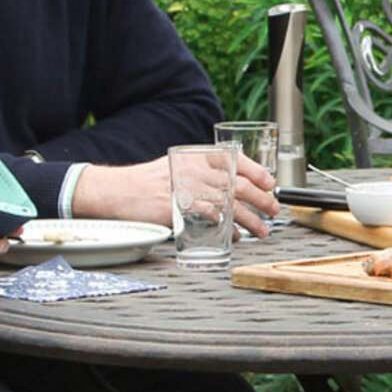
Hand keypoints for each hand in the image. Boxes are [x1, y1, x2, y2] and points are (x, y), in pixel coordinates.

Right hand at [72, 156, 283, 236]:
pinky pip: (211, 218)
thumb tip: (230, 185)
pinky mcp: (181, 206)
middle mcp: (195, 169)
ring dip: (250, 219)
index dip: (258, 172)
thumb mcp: (177, 165)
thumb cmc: (147, 181)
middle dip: (262, 200)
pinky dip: (227, 228)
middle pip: (239, 184)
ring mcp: (188, 188)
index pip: (236, 160)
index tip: (271, 184)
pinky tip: (234, 235)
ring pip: (230, 204)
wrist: (119, 190)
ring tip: (260, 230)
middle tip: (273, 211)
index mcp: (196, 156)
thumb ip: (201, 171)